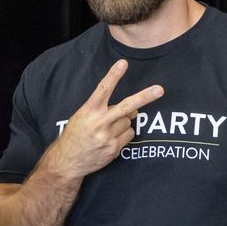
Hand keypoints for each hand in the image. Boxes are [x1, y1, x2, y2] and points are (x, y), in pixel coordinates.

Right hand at [43, 60, 164, 181]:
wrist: (67, 162)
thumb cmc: (75, 136)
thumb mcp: (81, 117)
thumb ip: (103, 110)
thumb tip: (132, 111)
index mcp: (88, 111)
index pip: (103, 89)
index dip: (114, 75)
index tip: (123, 63)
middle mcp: (99, 122)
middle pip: (126, 106)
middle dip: (144, 97)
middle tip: (159, 90)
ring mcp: (107, 136)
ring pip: (128, 122)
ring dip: (123, 122)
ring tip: (108, 129)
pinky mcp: (113, 148)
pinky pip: (129, 135)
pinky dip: (124, 135)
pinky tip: (110, 139)